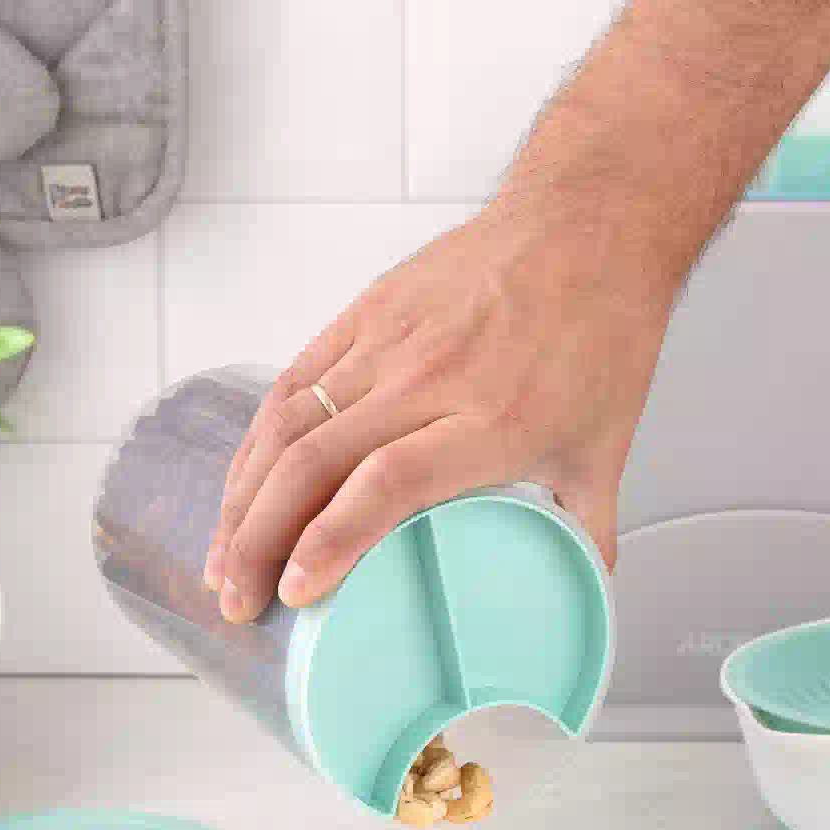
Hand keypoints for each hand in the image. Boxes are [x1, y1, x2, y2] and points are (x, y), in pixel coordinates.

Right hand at [203, 201, 671, 622]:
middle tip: (239, 603)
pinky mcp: (366, 313)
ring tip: (225, 561)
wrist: (587, 226)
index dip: (333, 539)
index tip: (296, 591)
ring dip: (243, 499)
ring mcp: (389, 340)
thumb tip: (583, 597)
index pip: (390, 482)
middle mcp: (432, 379)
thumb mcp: (604, 448)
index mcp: (496, 420)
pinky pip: (293, 383)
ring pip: (289, 424)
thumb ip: (584, 530)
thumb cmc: (601, 336)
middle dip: (260, 541)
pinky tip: (241, 487)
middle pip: (316, 461)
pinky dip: (256, 442)